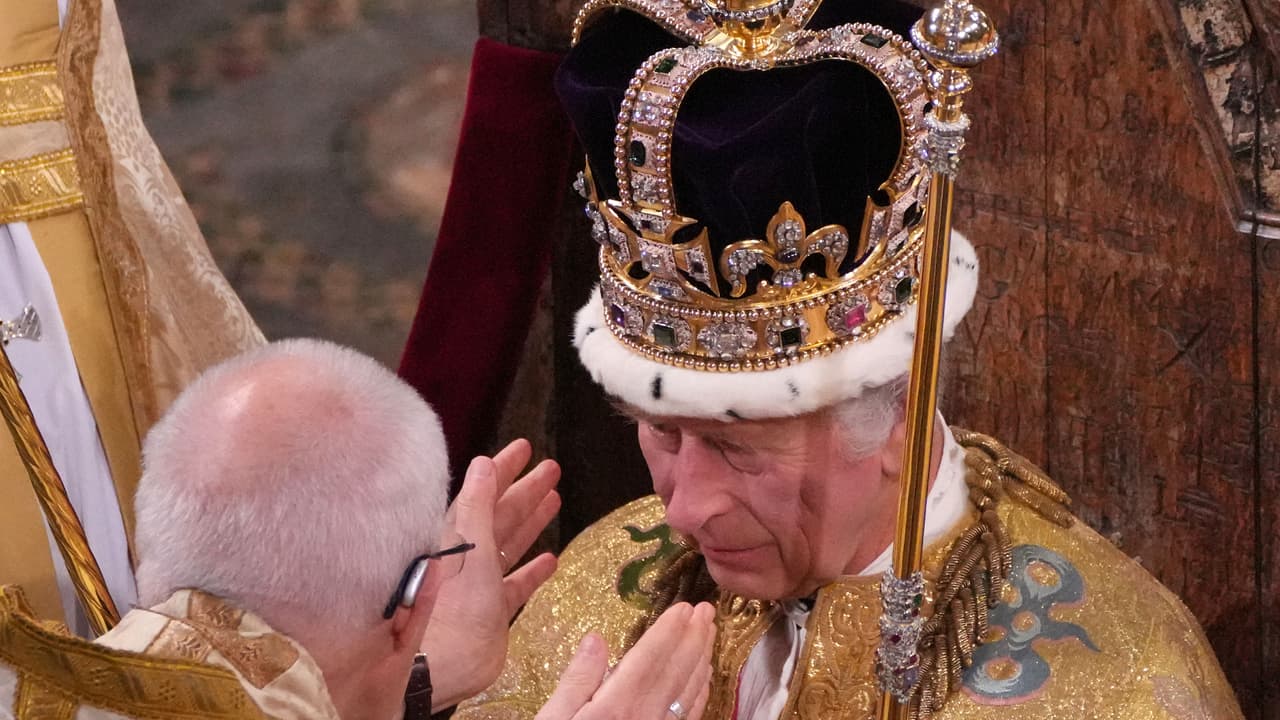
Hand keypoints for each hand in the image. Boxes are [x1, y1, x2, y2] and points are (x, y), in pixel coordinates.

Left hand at [422, 439, 561, 709]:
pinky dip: (532, 570)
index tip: (524, 448)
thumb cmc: (450, 608)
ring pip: (509, 543)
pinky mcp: (491, 610)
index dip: (503, 469)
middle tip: (551, 468)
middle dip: (525, 490)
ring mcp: (480, 583)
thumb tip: (482, 462)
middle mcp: (468, 555)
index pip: (481, 492)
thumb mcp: (469, 551)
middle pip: (500, 513)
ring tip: (554, 499)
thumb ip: (476, 506)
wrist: (440, 667)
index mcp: (457, 535)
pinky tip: (550, 559)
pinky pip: (516, 583)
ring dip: (531, 521)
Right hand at [535, 602, 716, 719]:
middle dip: (694, 639)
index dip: (669, 632)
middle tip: (708, 611)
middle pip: (676, 673)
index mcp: (613, 709)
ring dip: (701, 660)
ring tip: (709, 633)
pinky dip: (699, 693)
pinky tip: (702, 678)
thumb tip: (595, 640)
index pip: (649, 660)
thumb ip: (576, 682)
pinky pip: (687, 718)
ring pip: (688, 694)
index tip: (684, 608)